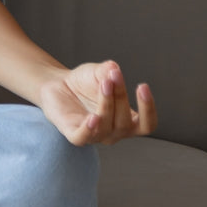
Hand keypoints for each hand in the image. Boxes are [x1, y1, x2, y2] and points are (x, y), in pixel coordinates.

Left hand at [35, 60, 156, 145]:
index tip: (143, 86)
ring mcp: (95, 136)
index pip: (147, 125)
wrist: (58, 84)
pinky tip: (93, 117)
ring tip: (104, 83)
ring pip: (106, 127)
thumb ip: (109, 71)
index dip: (148, 109)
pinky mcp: (75, 136)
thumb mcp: (100, 72)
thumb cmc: (85, 82)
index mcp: (128, 120)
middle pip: (125, 122)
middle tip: (114, 75)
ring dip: (107, 104)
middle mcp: (114, 132)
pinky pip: (84, 137)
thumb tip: (113, 69)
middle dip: (121, 96)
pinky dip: (89, 129)